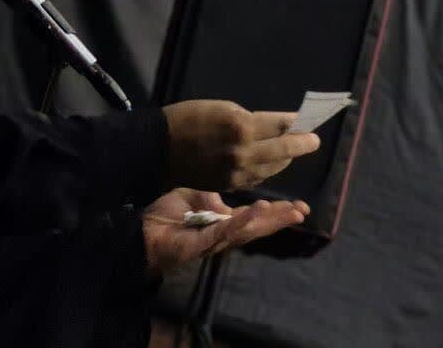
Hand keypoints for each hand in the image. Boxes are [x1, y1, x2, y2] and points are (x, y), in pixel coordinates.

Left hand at [142, 188, 309, 278]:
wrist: (139, 234)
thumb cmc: (165, 218)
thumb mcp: (192, 198)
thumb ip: (210, 197)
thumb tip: (223, 198)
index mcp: (223, 223)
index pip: (254, 217)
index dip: (276, 212)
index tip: (299, 206)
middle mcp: (223, 234)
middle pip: (258, 228)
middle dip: (281, 220)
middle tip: (303, 211)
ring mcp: (213, 242)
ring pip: (246, 232)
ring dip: (267, 221)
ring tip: (287, 211)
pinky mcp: (200, 245)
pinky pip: (223, 233)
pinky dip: (241, 223)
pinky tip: (256, 212)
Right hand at [160, 100, 320, 190]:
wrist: (157, 148)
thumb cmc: (187, 118)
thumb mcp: (222, 108)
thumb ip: (249, 119)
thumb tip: (273, 126)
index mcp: (241, 127)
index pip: (280, 126)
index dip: (296, 123)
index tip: (307, 121)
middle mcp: (244, 152)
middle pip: (283, 150)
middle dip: (301, 144)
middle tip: (313, 141)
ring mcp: (238, 172)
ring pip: (272, 168)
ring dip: (285, 158)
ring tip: (292, 151)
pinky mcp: (229, 185)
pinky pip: (256, 178)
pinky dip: (267, 169)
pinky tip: (271, 163)